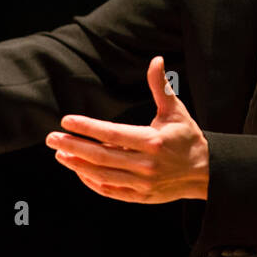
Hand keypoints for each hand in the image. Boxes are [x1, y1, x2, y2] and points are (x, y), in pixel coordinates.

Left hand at [46, 56, 209, 202]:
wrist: (205, 173)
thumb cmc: (187, 138)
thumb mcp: (176, 111)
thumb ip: (161, 87)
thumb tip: (156, 60)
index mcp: (153, 141)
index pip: (113, 134)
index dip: (88, 128)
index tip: (67, 120)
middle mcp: (146, 165)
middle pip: (102, 156)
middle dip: (73, 146)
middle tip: (51, 138)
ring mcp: (142, 184)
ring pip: (103, 175)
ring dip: (78, 165)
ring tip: (60, 154)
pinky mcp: (140, 197)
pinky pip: (110, 190)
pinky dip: (92, 182)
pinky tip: (78, 170)